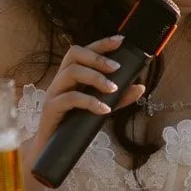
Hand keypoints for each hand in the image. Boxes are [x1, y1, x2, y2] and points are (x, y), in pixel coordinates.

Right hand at [31, 36, 143, 154]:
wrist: (51, 150)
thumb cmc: (74, 125)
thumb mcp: (100, 108)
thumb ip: (119, 98)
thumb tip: (140, 87)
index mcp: (71, 76)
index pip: (84, 51)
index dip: (101, 44)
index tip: (121, 40)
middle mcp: (60, 80)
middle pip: (74, 54)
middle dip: (98, 57)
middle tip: (117, 68)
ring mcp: (53, 93)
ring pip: (72, 72)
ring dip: (96, 78)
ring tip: (113, 89)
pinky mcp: (51, 108)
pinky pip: (70, 98)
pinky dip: (90, 102)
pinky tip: (104, 109)